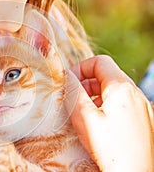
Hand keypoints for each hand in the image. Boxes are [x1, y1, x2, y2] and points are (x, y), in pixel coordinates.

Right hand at [65, 55, 153, 171]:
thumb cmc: (110, 148)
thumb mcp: (84, 117)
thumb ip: (74, 92)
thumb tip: (66, 76)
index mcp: (121, 88)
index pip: (99, 62)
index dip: (80, 68)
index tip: (69, 82)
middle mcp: (135, 93)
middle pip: (106, 74)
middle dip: (86, 82)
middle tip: (72, 98)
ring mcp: (141, 106)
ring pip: (113, 89)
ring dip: (95, 94)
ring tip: (83, 111)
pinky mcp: (143, 118)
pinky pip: (121, 102)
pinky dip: (106, 105)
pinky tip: (98, 121)